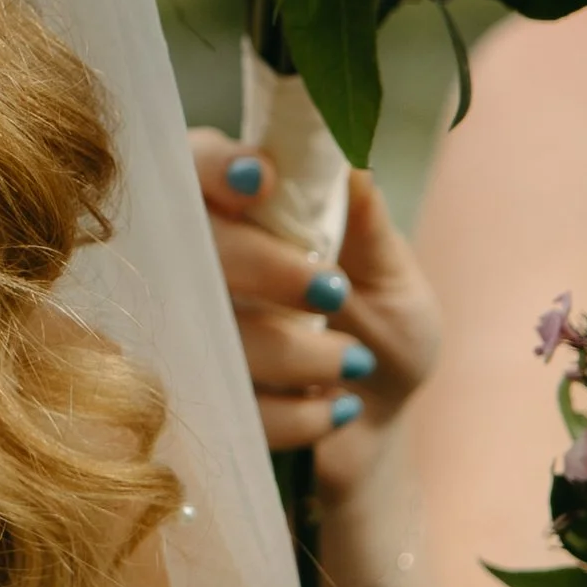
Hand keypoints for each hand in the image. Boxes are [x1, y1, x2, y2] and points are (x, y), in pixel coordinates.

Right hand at [189, 126, 441, 506]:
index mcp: (250, 217)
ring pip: (213, 333)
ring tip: (355, 364)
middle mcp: (207, 268)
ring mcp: (197, 336)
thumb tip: (353, 169)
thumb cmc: (386, 334)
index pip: (200, 165)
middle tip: (332, 292)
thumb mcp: (394, 280)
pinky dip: (297, 414)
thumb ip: (369, 229)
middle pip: (193, 244)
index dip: (215, 165)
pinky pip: (230, 405)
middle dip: (264, 266)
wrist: (379, 421)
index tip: (259, 179)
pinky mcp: (204, 403)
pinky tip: (336, 409)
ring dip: (295, 354)